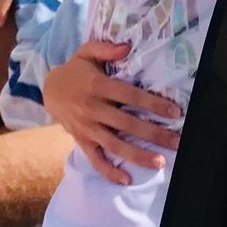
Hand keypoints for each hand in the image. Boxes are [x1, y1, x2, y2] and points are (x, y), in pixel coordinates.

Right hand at [41, 39, 182, 184]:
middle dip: (153, 134)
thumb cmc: (75, 71)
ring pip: (114, 144)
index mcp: (97, 85)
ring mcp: (86, 127)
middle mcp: (92, 108)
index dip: (152, 104)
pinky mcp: (81, 140)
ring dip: (137, 155)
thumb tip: (127, 47)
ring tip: (160, 163)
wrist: (49, 90)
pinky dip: (109, 171)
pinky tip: (126, 180)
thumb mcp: (86, 52)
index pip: (129, 95)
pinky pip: (95, 158)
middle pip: (126, 124)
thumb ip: (105, 49)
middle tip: (177, 142)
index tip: (175, 112)